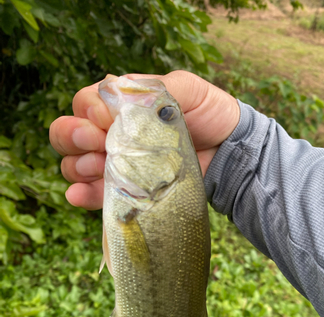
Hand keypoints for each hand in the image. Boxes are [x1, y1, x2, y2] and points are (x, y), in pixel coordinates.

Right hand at [49, 70, 239, 209]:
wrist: (228, 152)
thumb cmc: (208, 114)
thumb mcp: (184, 89)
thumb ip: (151, 89)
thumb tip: (113, 99)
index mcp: (120, 107)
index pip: (84, 103)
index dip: (88, 111)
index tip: (105, 119)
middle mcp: (110, 135)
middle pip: (68, 134)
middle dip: (73, 137)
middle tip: (96, 142)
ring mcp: (116, 165)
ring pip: (74, 164)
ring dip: (79, 165)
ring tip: (99, 168)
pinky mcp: (126, 192)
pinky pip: (94, 194)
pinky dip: (82, 194)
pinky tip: (80, 194)